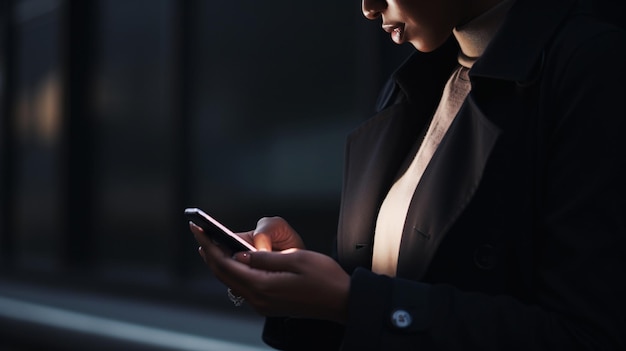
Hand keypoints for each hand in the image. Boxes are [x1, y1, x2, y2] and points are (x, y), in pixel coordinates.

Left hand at [190, 221, 348, 323]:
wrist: (342, 300)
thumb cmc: (324, 277)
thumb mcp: (296, 260)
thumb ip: (264, 259)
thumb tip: (240, 256)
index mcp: (263, 286)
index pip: (226, 265)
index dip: (209, 246)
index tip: (198, 230)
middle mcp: (259, 299)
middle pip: (224, 275)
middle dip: (210, 254)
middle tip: (200, 235)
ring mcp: (264, 304)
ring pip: (232, 282)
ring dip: (220, 264)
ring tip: (212, 246)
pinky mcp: (270, 305)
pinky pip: (243, 287)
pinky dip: (233, 273)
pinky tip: (233, 262)